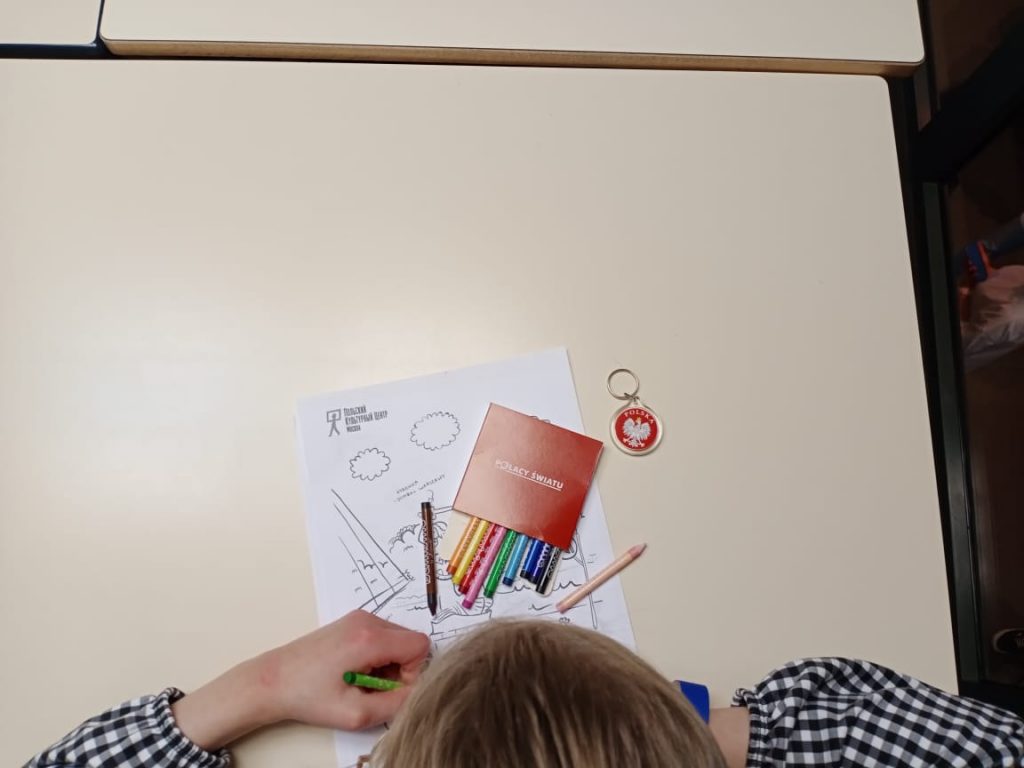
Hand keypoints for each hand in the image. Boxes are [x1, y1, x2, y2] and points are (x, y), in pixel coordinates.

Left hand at [260, 609, 430, 729]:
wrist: (273, 680)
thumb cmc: (308, 697)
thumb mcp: (356, 713)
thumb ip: (395, 705)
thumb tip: (417, 694)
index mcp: (369, 638)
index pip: (420, 646)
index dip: (413, 673)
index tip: (389, 691)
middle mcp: (366, 620)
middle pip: (409, 641)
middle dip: (401, 669)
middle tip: (374, 690)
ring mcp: (358, 618)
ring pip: (396, 639)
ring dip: (389, 663)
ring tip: (361, 682)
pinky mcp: (351, 622)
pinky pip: (382, 636)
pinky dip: (377, 656)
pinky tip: (355, 672)